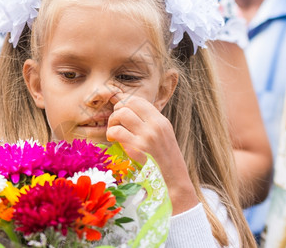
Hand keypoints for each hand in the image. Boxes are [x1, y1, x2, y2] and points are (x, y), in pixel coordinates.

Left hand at [106, 93, 198, 213]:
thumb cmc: (165, 162)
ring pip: (120, 114)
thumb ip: (149, 124)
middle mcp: (155, 125)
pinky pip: (117, 132)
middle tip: (115, 124)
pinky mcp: (138, 149)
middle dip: (116, 112)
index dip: (124, 104)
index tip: (121, 114)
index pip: (138, 100)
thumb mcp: (163, 137)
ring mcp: (147, 136)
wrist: (174, 184)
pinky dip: (111, 135)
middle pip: (127, 104)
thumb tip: (128, 112)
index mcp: (161, 121)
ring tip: (113, 133)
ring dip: (112, 123)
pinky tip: (113, 141)